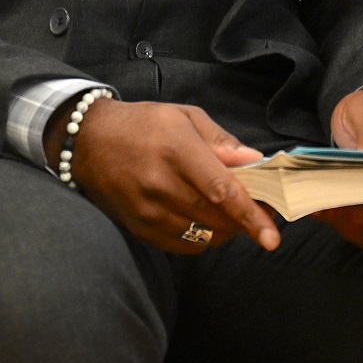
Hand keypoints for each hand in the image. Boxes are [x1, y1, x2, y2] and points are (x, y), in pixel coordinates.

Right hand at [51, 99, 280, 253]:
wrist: (90, 142)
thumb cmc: (145, 124)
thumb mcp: (186, 116)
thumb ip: (222, 141)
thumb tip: (255, 161)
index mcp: (177, 150)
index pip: (221, 190)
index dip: (250, 215)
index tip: (272, 236)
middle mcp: (161, 184)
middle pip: (216, 217)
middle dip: (246, 220)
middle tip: (264, 210)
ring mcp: (148, 211)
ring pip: (203, 236)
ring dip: (228, 230)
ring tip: (236, 212)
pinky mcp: (140, 228)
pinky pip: (184, 246)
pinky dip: (205, 238)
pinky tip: (210, 220)